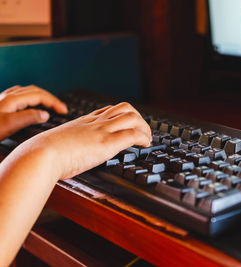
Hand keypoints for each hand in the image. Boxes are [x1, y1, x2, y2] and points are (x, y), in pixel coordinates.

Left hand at [0, 85, 67, 139]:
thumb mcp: (10, 125)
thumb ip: (29, 118)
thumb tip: (46, 115)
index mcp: (12, 99)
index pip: (40, 96)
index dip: (54, 102)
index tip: (64, 111)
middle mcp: (8, 96)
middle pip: (35, 91)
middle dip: (51, 98)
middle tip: (61, 108)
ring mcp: (3, 100)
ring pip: (27, 92)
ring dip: (42, 97)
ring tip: (50, 104)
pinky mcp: (0, 106)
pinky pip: (19, 96)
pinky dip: (31, 98)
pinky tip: (30, 103)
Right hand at [16, 102, 151, 180]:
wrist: (41, 154)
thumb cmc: (43, 153)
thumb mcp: (57, 143)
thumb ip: (66, 144)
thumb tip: (64, 155)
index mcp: (84, 121)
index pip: (109, 110)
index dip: (123, 115)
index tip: (128, 124)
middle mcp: (95, 122)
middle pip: (124, 108)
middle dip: (138, 118)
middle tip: (142, 131)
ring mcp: (102, 130)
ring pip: (132, 118)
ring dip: (144, 128)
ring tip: (147, 139)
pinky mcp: (107, 142)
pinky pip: (133, 134)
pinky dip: (143, 138)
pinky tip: (145, 145)